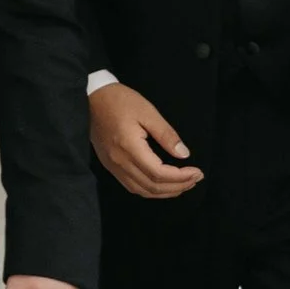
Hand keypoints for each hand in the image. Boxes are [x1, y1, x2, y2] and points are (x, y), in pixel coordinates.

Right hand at [87, 82, 202, 198]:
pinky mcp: (109, 164)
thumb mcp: (148, 112)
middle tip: (195, 179)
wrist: (92, 97)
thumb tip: (184, 154)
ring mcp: (112, 165)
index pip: (159, 173)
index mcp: (129, 147)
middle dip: (178, 186)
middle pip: (152, 186)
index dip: (181, 177)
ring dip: (165, 192)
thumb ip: (166, 135)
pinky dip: (150, 190)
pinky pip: (132, 186)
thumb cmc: (120, 101)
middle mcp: (119, 161)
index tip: (197, 172)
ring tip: (183, 184)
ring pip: (142, 190)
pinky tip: (161, 184)